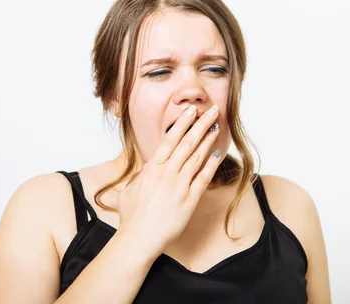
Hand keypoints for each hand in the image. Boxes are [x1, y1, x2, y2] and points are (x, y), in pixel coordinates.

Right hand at [117, 104, 223, 255]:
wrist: (139, 238)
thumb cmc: (132, 216)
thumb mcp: (131, 189)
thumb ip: (141, 174)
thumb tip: (148, 166)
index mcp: (152, 168)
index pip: (170, 139)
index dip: (182, 123)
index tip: (190, 111)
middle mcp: (167, 173)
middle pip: (187, 143)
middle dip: (201, 125)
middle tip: (212, 111)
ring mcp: (180, 186)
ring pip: (197, 157)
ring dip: (208, 141)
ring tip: (217, 127)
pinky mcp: (190, 200)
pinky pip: (203, 178)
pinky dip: (211, 165)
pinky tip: (218, 154)